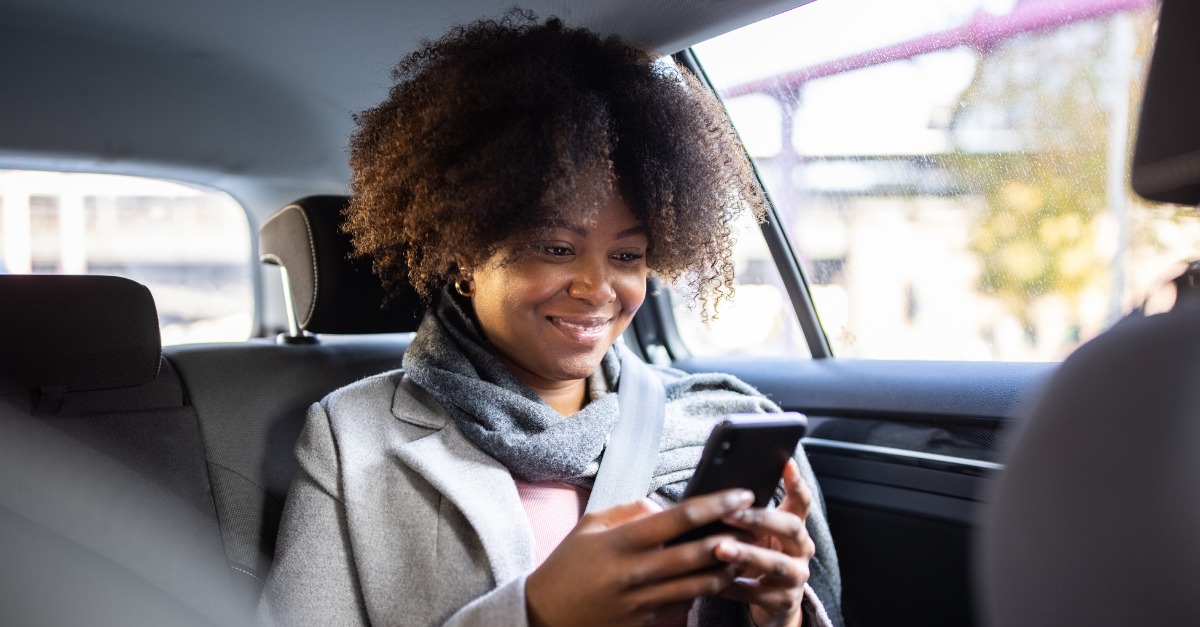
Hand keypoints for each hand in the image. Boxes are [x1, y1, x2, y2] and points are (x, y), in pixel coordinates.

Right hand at [525, 489, 754, 626]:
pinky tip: (716, 576)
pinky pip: (686, 604)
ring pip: (700, 583)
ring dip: (727, 566)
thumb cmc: (568, 565)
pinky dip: (705, 589)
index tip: (741, 494)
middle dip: (733, 535)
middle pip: (698, 553)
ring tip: (745, 550)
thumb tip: (663, 505)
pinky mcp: (646, 622)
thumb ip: (629, 511)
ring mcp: (643, 601)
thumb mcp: (591, 525)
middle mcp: (636, 572)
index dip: (716, 505)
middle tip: (756, 521)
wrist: (546, 616)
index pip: (679, 518)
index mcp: (622, 542)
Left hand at [714, 459, 814, 626]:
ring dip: (746, 554)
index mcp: (795, 527)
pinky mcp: (784, 602)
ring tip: (719, 548)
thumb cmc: (759, 557)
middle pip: (790, 528)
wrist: (774, 603)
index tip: (786, 462)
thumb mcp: (758, 534)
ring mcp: (796, 576)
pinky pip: (757, 594)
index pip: (801, 500)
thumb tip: (714, 492)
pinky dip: (734, 587)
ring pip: (776, 564)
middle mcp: (801, 549)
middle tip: (730, 513)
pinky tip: (714, 582)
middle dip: (759, 519)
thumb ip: (746, 515)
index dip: (796, 482)